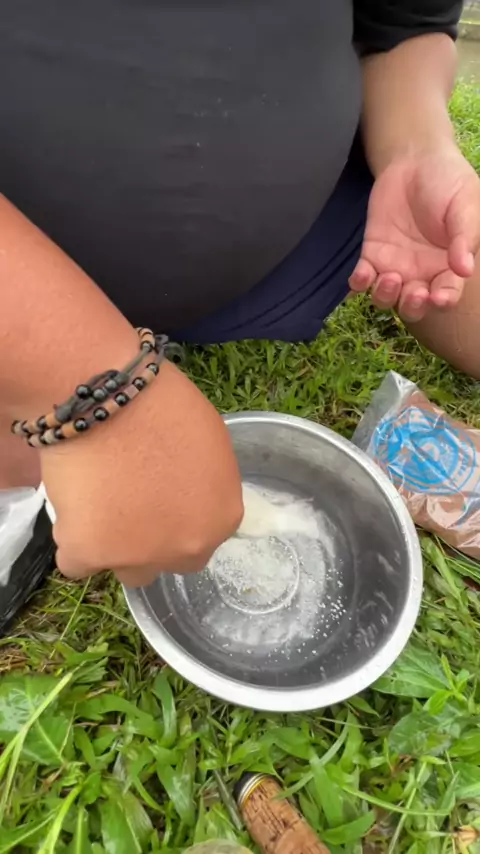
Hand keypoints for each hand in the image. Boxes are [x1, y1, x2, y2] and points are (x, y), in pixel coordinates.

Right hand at [41, 362, 242, 586]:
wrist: (109, 395)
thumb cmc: (163, 404)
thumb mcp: (211, 444)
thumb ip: (207, 484)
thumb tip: (190, 496)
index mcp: (222, 517)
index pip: (203, 537)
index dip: (179, 517)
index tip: (161, 497)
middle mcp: (187, 547)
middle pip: (169, 560)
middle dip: (153, 540)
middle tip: (132, 502)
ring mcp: (138, 555)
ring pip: (127, 570)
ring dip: (116, 547)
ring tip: (99, 503)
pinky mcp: (90, 552)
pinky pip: (77, 563)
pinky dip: (74, 541)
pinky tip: (74, 510)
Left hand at [350, 143, 479, 321]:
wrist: (415, 161)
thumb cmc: (448, 182)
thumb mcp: (465, 205)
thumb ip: (464, 237)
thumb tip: (465, 270)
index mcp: (448, 266)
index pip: (448, 292)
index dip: (444, 299)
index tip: (439, 297)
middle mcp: (421, 273)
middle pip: (414, 305)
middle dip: (413, 306)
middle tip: (414, 294)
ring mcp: (395, 266)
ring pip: (386, 297)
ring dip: (385, 296)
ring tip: (389, 277)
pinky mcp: (372, 255)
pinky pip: (362, 278)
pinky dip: (359, 283)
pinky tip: (361, 276)